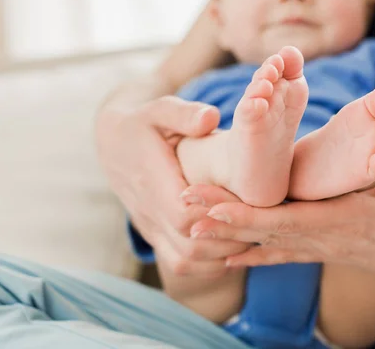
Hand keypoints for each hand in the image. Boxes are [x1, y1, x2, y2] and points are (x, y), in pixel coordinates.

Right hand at [95, 95, 249, 275]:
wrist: (113, 143)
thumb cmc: (144, 123)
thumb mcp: (160, 110)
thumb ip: (184, 114)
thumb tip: (210, 118)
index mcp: (151, 182)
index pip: (183, 215)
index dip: (218, 214)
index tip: (246, 202)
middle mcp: (148, 212)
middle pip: (190, 246)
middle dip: (228, 239)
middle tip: (260, 222)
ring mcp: (151, 228)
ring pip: (185, 261)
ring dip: (221, 255)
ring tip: (250, 235)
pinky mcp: (156, 236)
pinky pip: (180, 264)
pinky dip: (208, 264)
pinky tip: (230, 247)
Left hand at [190, 147, 374, 290]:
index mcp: (346, 220)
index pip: (283, 219)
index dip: (244, 214)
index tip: (207, 205)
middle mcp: (327, 240)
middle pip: (264, 233)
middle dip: (222, 219)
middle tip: (181, 205)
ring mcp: (325, 250)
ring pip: (268, 246)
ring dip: (229, 236)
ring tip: (192, 229)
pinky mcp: (328, 252)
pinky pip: (283, 256)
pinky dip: (254, 256)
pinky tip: (229, 259)